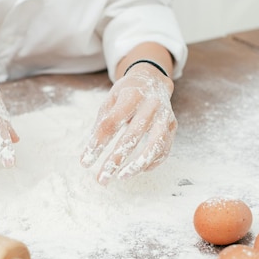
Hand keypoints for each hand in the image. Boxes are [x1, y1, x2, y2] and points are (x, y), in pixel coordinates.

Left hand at [80, 64, 176, 184]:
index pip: (111, 123)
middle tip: (102, 178)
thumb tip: (90, 152)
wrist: (153, 80)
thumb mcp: (110, 100)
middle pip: (132, 136)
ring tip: (121, 177)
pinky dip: (151, 162)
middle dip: (115, 160)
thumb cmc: (126, 93)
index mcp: (131, 95)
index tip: (85, 162)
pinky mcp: (173, 126)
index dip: (97, 143)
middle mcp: (151, 104)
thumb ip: (102, 123)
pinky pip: (164, 149)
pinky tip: (137, 170)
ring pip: (155, 145)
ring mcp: (165, 115)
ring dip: (138, 165)